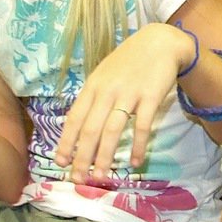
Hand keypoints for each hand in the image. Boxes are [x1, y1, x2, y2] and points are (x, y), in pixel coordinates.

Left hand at [56, 23, 191, 181]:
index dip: (66, 141)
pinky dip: (137, 146)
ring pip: (112, 130)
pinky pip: (141, 126)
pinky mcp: (151, 97)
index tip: (60, 161)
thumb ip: (93, 96)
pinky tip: (134, 162)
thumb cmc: (130, 60)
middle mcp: (108, 91)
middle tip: (79, 179)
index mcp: (93, 86)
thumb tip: (80, 125)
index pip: (75, 118)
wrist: (160, 42)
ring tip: (101, 175)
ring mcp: (129, 94)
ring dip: (105, 156)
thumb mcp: (105, 73)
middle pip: (91, 129)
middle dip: (82, 156)